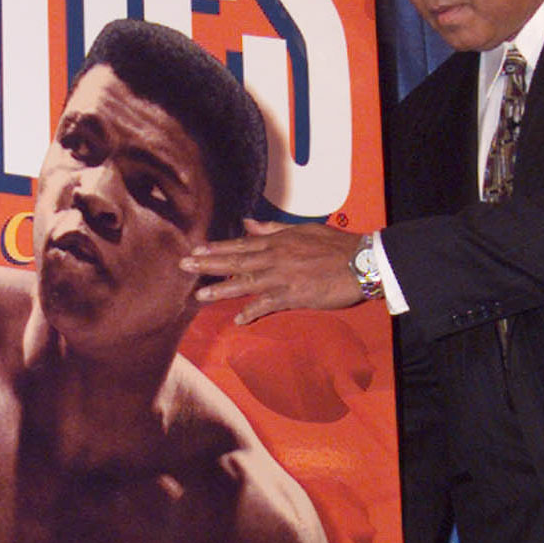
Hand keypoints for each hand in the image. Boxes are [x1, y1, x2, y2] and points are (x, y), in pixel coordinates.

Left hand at [181, 220, 367, 321]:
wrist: (361, 261)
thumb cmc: (335, 245)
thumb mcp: (302, 230)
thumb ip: (272, 229)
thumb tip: (248, 223)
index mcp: (277, 242)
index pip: (240, 244)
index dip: (216, 247)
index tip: (194, 248)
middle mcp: (275, 257)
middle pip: (235, 261)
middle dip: (207, 263)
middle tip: (182, 265)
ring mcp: (283, 276)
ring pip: (245, 283)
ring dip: (221, 289)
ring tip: (198, 295)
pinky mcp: (294, 294)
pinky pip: (268, 304)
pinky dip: (253, 311)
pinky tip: (238, 319)